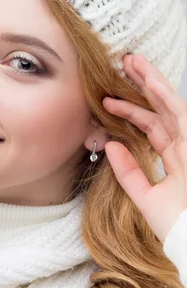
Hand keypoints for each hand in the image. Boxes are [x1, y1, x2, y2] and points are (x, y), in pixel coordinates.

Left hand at [102, 53, 186, 243]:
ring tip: (132, 61)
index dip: (130, 112)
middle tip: (123, 65)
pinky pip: (179, 114)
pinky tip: (149, 79)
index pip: (151, 128)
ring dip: (152, 82)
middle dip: (142, 87)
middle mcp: (185, 147)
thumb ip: (128, 172)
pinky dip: (165, 95)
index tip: (107, 102)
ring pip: (170, 104)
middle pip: (161, 110)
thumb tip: (110, 145)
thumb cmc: (176, 226)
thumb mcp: (145, 196)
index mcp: (175, 160)